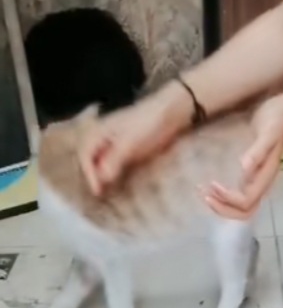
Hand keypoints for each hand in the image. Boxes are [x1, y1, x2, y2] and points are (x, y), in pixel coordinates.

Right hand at [78, 82, 191, 196]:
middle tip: (100, 195)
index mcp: (99, 132)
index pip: (85, 156)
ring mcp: (117, 143)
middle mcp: (104, 137)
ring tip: (108, 194)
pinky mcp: (129, 149)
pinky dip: (116, 174)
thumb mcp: (128, 143)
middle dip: (94, 177)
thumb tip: (101, 179)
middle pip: (91, 160)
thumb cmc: (148, 124)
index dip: (89, 175)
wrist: (173, 112)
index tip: (97, 191)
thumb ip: (113, 160)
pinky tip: (121, 184)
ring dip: (104, 178)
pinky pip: (117, 164)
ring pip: (103, 163)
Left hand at [203, 88, 282, 220]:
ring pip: (242, 206)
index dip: (228, 199)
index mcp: (266, 175)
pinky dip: (224, 196)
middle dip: (223, 208)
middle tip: (204, 194)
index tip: (212, 184)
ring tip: (205, 193)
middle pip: (245, 211)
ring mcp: (258, 178)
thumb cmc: (277, 120)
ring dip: (222, 205)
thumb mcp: (268, 132)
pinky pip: (240, 193)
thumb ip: (258, 150)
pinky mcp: (253, 172)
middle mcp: (263, 182)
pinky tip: (212, 184)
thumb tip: (244, 169)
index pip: (247, 201)